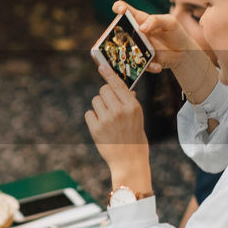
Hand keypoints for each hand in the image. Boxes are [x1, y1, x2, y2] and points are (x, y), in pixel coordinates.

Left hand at [84, 62, 151, 193]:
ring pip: (95, 101)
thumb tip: (126, 89)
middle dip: (105, 95)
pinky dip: (93, 118)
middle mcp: (120, 111)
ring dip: (99, 107)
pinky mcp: (96, 129)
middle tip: (109, 106)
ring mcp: (107, 120)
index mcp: (133, 106)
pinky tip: (101, 127)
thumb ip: (130, 102)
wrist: (129, 161)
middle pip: (103, 90)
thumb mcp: (138, 118)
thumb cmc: (135, 138)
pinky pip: (89, 114)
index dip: (108, 74)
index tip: (101, 66)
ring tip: (107, 119)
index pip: (118, 84)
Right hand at [112, 1, 199, 74]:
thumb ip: (156, 21)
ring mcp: (137, 47)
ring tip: (140, 56)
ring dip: (127, 54)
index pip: (125, 10)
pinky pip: (138, 65)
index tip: (120, 10)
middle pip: (117, 32)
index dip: (119, 7)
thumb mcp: (169, 22)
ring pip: (123, 51)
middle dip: (112, 34)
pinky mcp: (142, 60)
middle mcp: (135, 33)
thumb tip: (141, 28)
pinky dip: (148, 66)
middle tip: (121, 38)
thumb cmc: (176, 33)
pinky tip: (158, 66)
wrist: (185, 53)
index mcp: (140, 20)